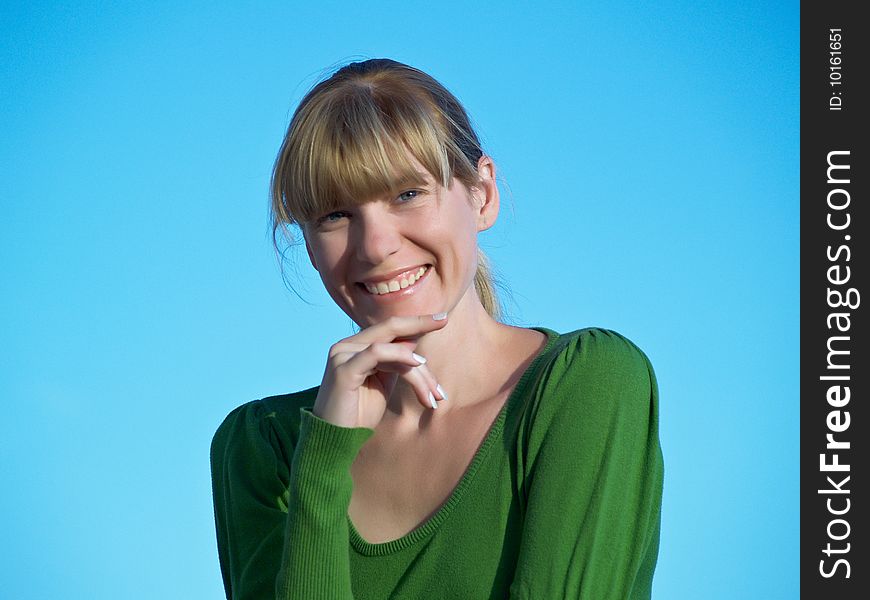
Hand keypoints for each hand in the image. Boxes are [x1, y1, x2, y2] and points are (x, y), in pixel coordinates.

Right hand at [312, 314, 448, 428]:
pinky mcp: (343, 368)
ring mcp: (342, 354)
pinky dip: (400, 356)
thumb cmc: (359, 415)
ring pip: (391, 347)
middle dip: (419, 323)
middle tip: (444, 319)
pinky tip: (417, 365)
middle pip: (389, 327)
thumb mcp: (384, 384)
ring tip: (435, 394)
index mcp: (355, 347)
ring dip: (419, 369)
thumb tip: (415, 346)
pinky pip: (377, 353)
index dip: (415, 323)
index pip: (389, 329)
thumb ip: (396, 364)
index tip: (441, 319)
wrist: (335, 440)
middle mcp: (346, 345)